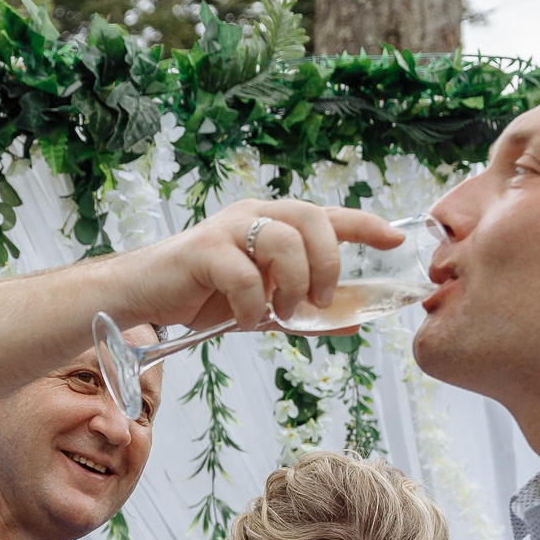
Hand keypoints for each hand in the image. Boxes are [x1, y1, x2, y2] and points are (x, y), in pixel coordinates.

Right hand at [119, 199, 399, 333]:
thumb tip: (353, 324)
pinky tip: (244, 318)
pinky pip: (244, 274)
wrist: (145, 295)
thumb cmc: (204, 295)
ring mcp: (228, 229)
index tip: (395, 239)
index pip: (327, 215)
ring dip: (293, 284)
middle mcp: (254, 216)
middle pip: (312, 219)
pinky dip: (252, 303)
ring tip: (281, 311)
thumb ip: (304, 312)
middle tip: (321, 300)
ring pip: (283, 240)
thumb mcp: (264, 306)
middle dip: (328, 262)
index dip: (364, 225)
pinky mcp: (202, 249)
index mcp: (273, 223)